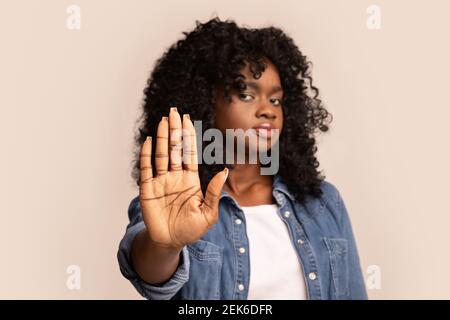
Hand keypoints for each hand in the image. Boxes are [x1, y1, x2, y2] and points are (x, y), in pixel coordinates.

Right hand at [139, 107, 227, 249]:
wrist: (170, 243)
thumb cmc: (191, 230)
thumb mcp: (208, 214)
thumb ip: (214, 192)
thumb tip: (224, 171)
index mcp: (190, 180)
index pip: (189, 153)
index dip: (189, 136)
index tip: (188, 119)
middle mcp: (175, 176)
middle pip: (175, 149)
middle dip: (175, 130)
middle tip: (174, 111)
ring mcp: (160, 181)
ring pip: (161, 155)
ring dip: (162, 138)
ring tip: (163, 121)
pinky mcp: (148, 189)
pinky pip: (146, 169)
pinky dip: (147, 155)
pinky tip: (149, 141)